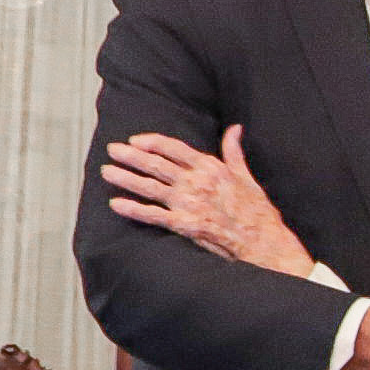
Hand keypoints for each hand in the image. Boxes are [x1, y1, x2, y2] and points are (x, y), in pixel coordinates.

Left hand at [104, 126, 313, 278]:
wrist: (263, 241)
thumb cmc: (257, 211)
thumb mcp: (247, 175)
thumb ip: (234, 151)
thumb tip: (235, 129)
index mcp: (211, 167)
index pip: (175, 148)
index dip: (153, 142)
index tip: (136, 140)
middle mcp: (197, 182)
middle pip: (157, 164)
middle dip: (131, 156)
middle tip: (111, 150)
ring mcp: (190, 203)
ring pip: (150, 187)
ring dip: (125, 178)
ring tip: (106, 172)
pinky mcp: (185, 225)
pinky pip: (153, 215)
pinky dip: (133, 209)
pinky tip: (116, 204)